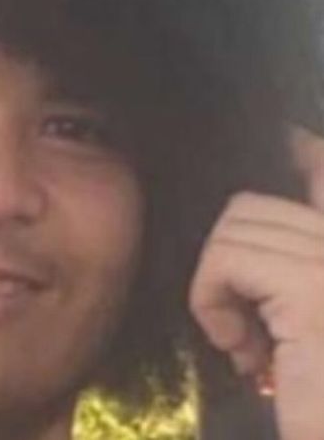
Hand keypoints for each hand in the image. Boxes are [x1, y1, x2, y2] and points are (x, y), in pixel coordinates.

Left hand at [190, 127, 323, 439]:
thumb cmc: (312, 385)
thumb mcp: (302, 315)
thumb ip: (286, 262)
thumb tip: (260, 204)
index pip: (322, 165)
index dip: (299, 149)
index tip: (285, 139)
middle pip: (251, 204)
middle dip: (228, 263)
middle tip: (247, 325)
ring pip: (230, 233)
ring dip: (220, 293)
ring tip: (249, 344)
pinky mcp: (312, 288)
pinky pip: (222, 263)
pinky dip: (211, 305)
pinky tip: (239, 349)